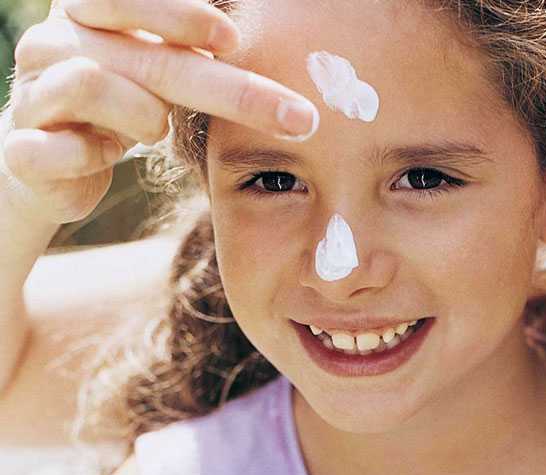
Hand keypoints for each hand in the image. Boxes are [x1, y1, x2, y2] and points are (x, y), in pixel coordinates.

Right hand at [3, 0, 319, 224]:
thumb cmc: (120, 110)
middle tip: (296, 118)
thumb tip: (259, 31)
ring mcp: (32, 93)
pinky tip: (101, 158)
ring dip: (144, 117)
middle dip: (232, 91)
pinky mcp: (22, 149)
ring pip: (91, 84)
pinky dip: (89, 157)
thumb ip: (195, 50)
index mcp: (90, 14)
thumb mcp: (160, 72)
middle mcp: (55, 42)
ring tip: (152, 131)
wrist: (48, 168)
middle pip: (149, 57)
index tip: (233, 40)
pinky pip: (53, 148)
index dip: (181, 14)